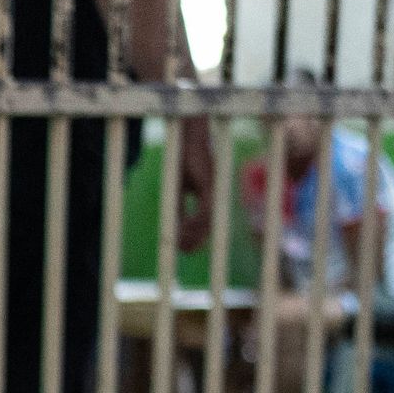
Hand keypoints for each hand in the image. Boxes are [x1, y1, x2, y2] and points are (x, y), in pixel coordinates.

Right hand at [173, 118, 217, 252]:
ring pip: (208, 219)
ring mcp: (214, 190)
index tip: (184, 248)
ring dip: (194, 234)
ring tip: (180, 242)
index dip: (197, 237)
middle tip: (182, 251)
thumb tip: (177, 227)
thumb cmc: (182, 162)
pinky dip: (195, 221)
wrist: (186, 141)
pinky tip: (184, 228)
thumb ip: (180, 208)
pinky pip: (205, 209)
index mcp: (210, 196)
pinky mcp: (210, 184)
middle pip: (210, 225)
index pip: (207, 222)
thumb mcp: (178, 189)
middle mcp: (215, 194)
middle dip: (196, 240)